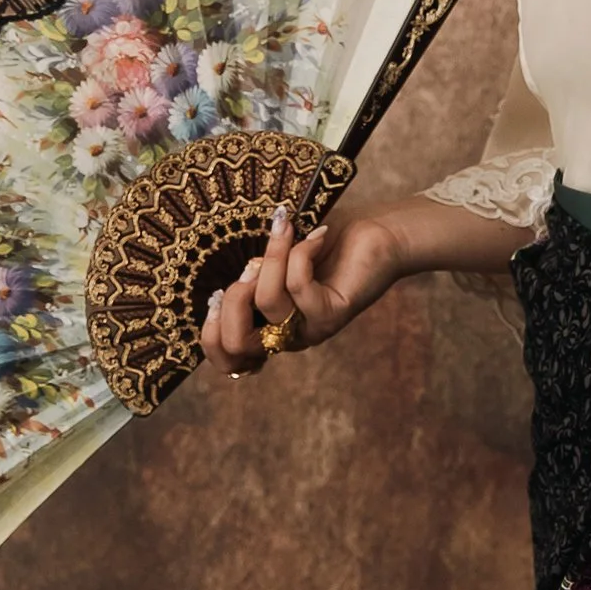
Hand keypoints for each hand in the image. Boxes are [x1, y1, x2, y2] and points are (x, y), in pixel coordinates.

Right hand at [199, 203, 402, 383]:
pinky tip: (317, 236)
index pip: (228, 358)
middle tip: (251, 263)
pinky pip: (299, 285)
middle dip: (234, 298)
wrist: (380, 234)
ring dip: (272, 257)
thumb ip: (251, 271)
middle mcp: (289, 336)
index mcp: (269, 326)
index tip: (217, 294)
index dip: (210, 333)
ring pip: (269, 302)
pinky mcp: (333, 313)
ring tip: (286, 230)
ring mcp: (312, 328)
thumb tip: (230, 275)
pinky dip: (300, 252)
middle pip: (237, 343)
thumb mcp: (276, 257)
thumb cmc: (325, 242)